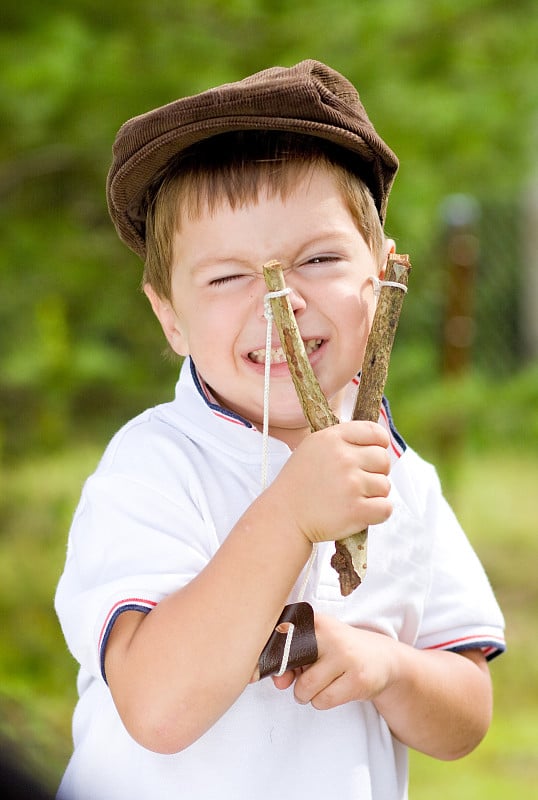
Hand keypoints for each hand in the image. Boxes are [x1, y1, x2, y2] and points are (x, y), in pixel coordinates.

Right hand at [271, 421, 391, 544]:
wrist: (284, 517)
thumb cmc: (301, 483)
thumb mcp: (313, 448)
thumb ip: (342, 440)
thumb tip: (378, 440)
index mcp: (332, 438)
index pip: (375, 432)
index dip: (379, 444)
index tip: (371, 456)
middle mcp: (343, 458)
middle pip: (384, 459)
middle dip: (376, 472)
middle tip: (358, 483)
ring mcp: (351, 484)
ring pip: (385, 486)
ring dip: (373, 495)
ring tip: (351, 498)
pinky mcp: (356, 510)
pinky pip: (386, 508)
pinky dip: (377, 513)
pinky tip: (360, 512)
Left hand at [272, 613, 394, 708]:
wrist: (383, 658)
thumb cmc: (341, 652)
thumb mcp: (317, 647)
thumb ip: (292, 661)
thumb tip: (279, 680)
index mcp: (318, 621)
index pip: (283, 637)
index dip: (274, 657)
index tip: (277, 666)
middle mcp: (331, 635)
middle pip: (292, 664)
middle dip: (293, 677)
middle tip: (306, 679)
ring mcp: (346, 656)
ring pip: (306, 688)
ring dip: (308, 695)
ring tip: (321, 686)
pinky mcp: (358, 679)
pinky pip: (323, 700)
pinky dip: (322, 702)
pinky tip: (333, 691)